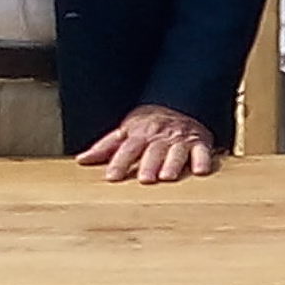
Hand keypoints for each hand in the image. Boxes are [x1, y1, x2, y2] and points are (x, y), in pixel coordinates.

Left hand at [75, 104, 217, 183]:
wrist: (181, 104)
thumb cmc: (149, 125)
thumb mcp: (125, 131)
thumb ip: (105, 147)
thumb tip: (82, 159)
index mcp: (140, 134)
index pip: (127, 148)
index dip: (119, 162)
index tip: (112, 177)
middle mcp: (160, 137)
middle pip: (153, 151)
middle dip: (148, 164)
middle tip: (144, 180)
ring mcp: (180, 140)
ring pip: (176, 152)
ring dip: (172, 164)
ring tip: (167, 177)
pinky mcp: (200, 143)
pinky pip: (202, 151)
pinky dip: (203, 161)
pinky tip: (201, 172)